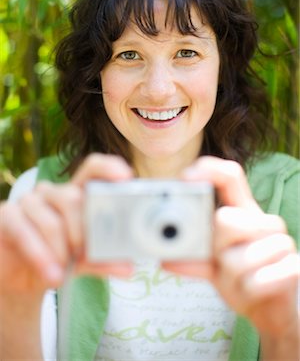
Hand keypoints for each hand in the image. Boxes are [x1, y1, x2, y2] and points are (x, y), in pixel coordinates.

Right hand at [0, 154, 133, 295]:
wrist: (18, 278)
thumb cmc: (55, 259)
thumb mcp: (83, 261)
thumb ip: (103, 260)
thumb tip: (129, 267)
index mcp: (76, 194)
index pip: (93, 169)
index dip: (109, 167)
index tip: (125, 177)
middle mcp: (53, 192)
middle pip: (73, 197)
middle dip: (82, 232)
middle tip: (83, 255)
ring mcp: (28, 201)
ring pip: (52, 221)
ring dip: (62, 252)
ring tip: (64, 272)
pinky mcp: (7, 215)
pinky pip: (26, 232)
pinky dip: (42, 256)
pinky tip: (52, 275)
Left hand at [162, 156, 298, 337]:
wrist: (272, 309)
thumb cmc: (239, 279)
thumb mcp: (212, 267)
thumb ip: (192, 259)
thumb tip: (166, 260)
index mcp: (241, 212)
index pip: (229, 176)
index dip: (208, 170)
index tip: (185, 176)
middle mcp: (262, 221)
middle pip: (225, 220)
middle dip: (215, 248)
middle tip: (221, 263)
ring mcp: (281, 243)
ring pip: (239, 258)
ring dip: (230, 278)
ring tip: (238, 281)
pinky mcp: (294, 268)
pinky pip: (257, 281)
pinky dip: (247, 292)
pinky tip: (253, 291)